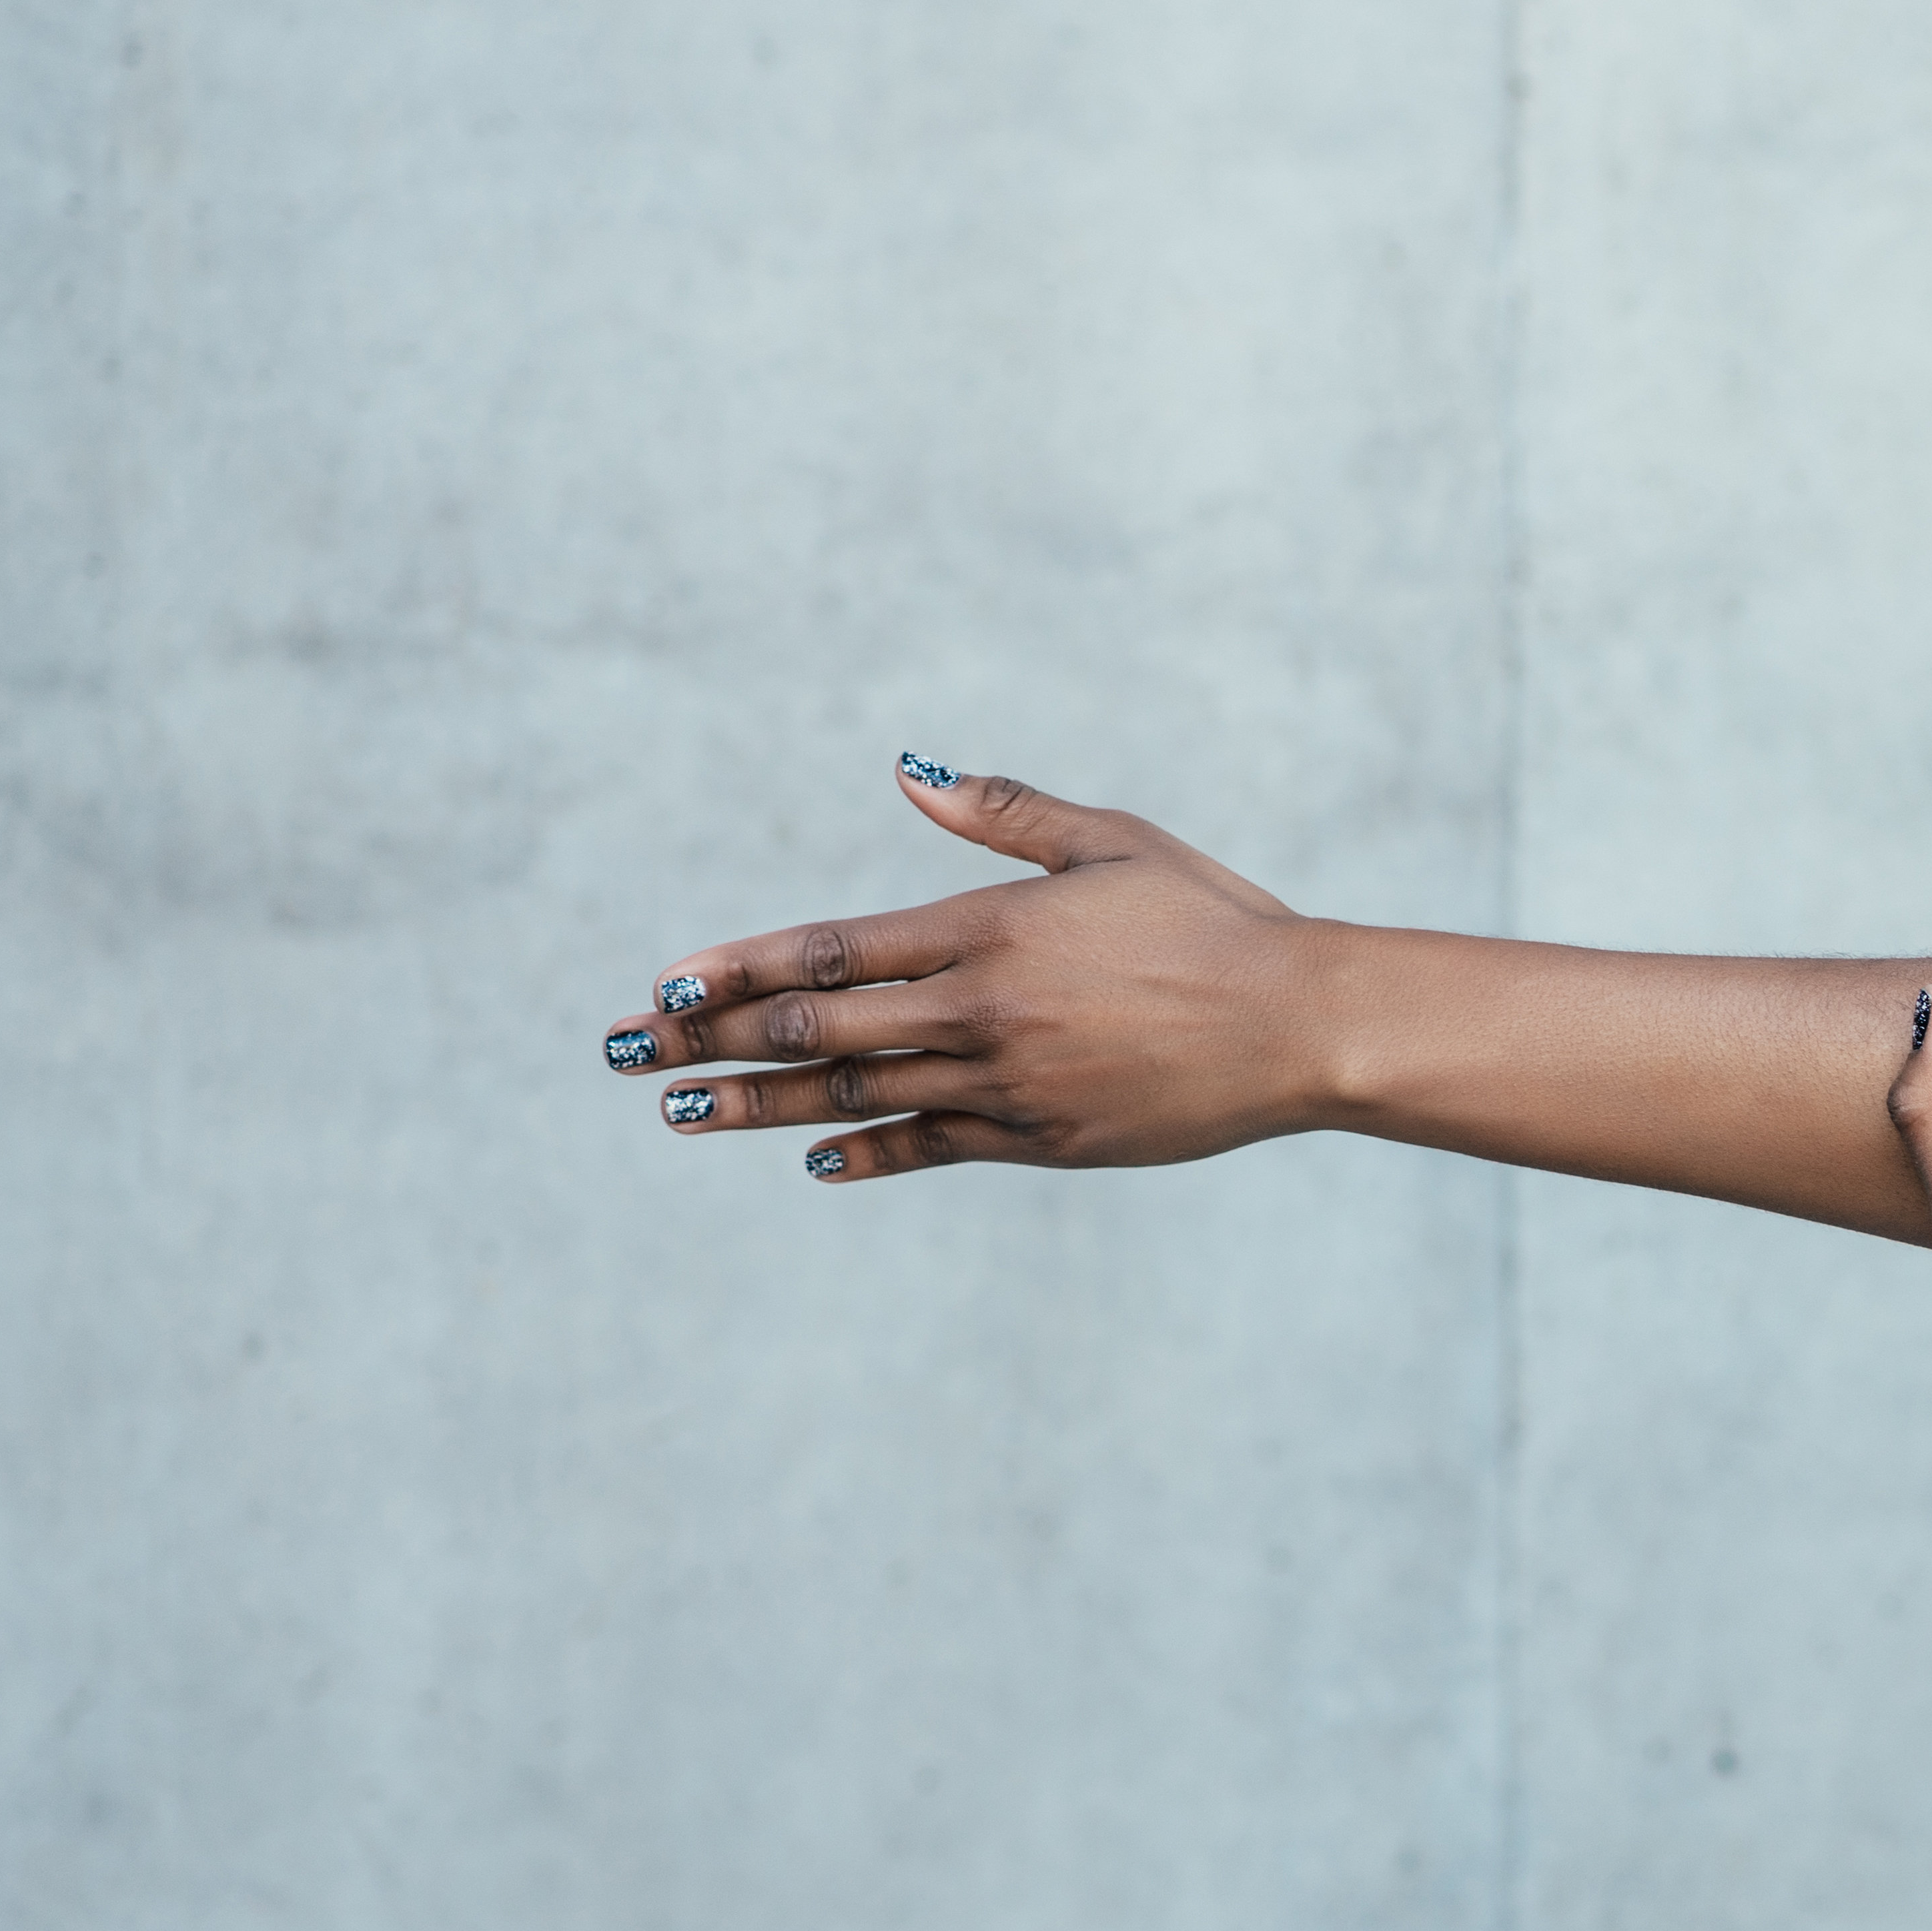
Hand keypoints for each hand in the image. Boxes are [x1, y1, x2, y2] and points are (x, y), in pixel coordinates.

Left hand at [602, 760, 1329, 1180]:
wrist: (1303, 1025)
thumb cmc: (1215, 920)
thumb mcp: (1113, 843)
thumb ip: (1005, 814)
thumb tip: (906, 773)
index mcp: (993, 930)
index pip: (832, 949)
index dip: (739, 969)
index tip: (667, 983)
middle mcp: (986, 1012)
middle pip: (820, 1028)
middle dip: (714, 1039)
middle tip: (628, 1050)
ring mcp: (1012, 1085)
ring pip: (857, 1095)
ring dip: (758, 1105)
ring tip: (678, 1111)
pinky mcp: (1046, 1140)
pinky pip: (933, 1146)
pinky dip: (868, 1151)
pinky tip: (812, 1157)